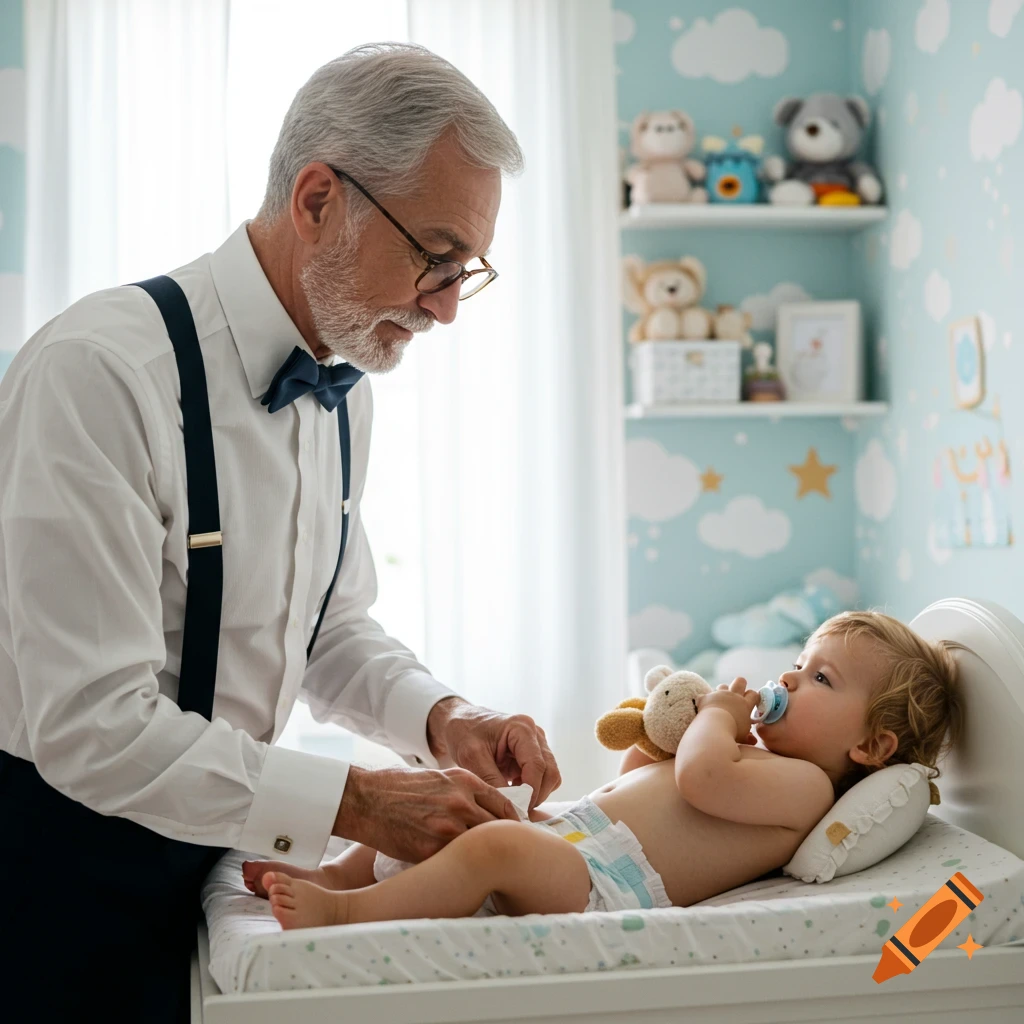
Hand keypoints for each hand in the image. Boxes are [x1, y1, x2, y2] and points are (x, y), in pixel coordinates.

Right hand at [333, 764, 520, 863]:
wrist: (364, 799)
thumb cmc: (398, 786)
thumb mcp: (438, 776)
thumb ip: (465, 790)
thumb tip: (487, 809)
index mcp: (464, 781)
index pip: (505, 804)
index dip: (514, 821)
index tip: (516, 832)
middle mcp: (461, 802)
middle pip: (499, 827)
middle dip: (503, 840)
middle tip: (508, 853)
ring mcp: (446, 827)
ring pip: (480, 846)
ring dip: (484, 855)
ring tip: (488, 865)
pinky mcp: (430, 850)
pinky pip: (456, 861)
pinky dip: (460, 865)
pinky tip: (461, 870)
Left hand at [427, 698, 561, 809]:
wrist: (460, 723)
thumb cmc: (464, 733)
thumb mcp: (471, 757)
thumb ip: (492, 780)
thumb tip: (510, 807)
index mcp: (521, 728)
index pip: (537, 765)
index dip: (530, 791)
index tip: (516, 810)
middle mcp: (535, 734)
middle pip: (550, 772)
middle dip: (535, 796)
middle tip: (516, 812)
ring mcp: (537, 744)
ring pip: (551, 776)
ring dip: (536, 794)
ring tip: (514, 803)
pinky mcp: (534, 755)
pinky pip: (544, 778)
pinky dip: (534, 790)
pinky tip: (514, 793)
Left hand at [697, 677, 759, 743]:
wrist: (714, 728)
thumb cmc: (732, 733)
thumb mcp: (743, 736)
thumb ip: (748, 737)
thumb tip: (753, 741)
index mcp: (745, 704)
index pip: (753, 694)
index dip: (753, 696)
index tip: (752, 702)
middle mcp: (733, 696)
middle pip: (740, 681)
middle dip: (740, 685)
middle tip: (738, 694)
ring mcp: (719, 694)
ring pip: (723, 686)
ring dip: (722, 692)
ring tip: (721, 702)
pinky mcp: (706, 697)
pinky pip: (705, 696)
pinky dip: (705, 701)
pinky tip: (704, 708)